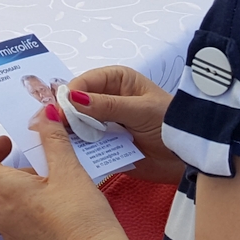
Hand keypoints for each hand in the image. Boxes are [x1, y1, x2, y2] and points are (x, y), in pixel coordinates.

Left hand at [0, 108, 132, 239]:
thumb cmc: (82, 217)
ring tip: (63, 190)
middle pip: (1, 185)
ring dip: (30, 193)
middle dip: (23, 172)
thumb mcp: (69, 170)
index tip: (9, 142)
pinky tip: (64, 215)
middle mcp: (1, 216)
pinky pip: (23, 226)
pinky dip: (36, 214)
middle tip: (53, 166)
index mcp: (5, 191)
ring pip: (13, 206)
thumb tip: (43, 114)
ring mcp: (12, 239)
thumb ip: (52, 139)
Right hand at [69, 66, 182, 183]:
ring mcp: (103, 122)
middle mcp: (106, 98)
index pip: (85, 82)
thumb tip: (73, 99)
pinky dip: (77, 148)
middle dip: (65, 115)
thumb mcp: (140, 111)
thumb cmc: (169, 124)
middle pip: (76, 103)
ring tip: (58, 142)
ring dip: (69, 133)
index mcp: (116, 80)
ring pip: (76, 125)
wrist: (185, 158)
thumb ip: (107, 106)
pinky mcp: (104, 144)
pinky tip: (69, 154)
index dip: (70, 95)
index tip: (60, 111)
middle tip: (53, 128)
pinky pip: (84, 144)